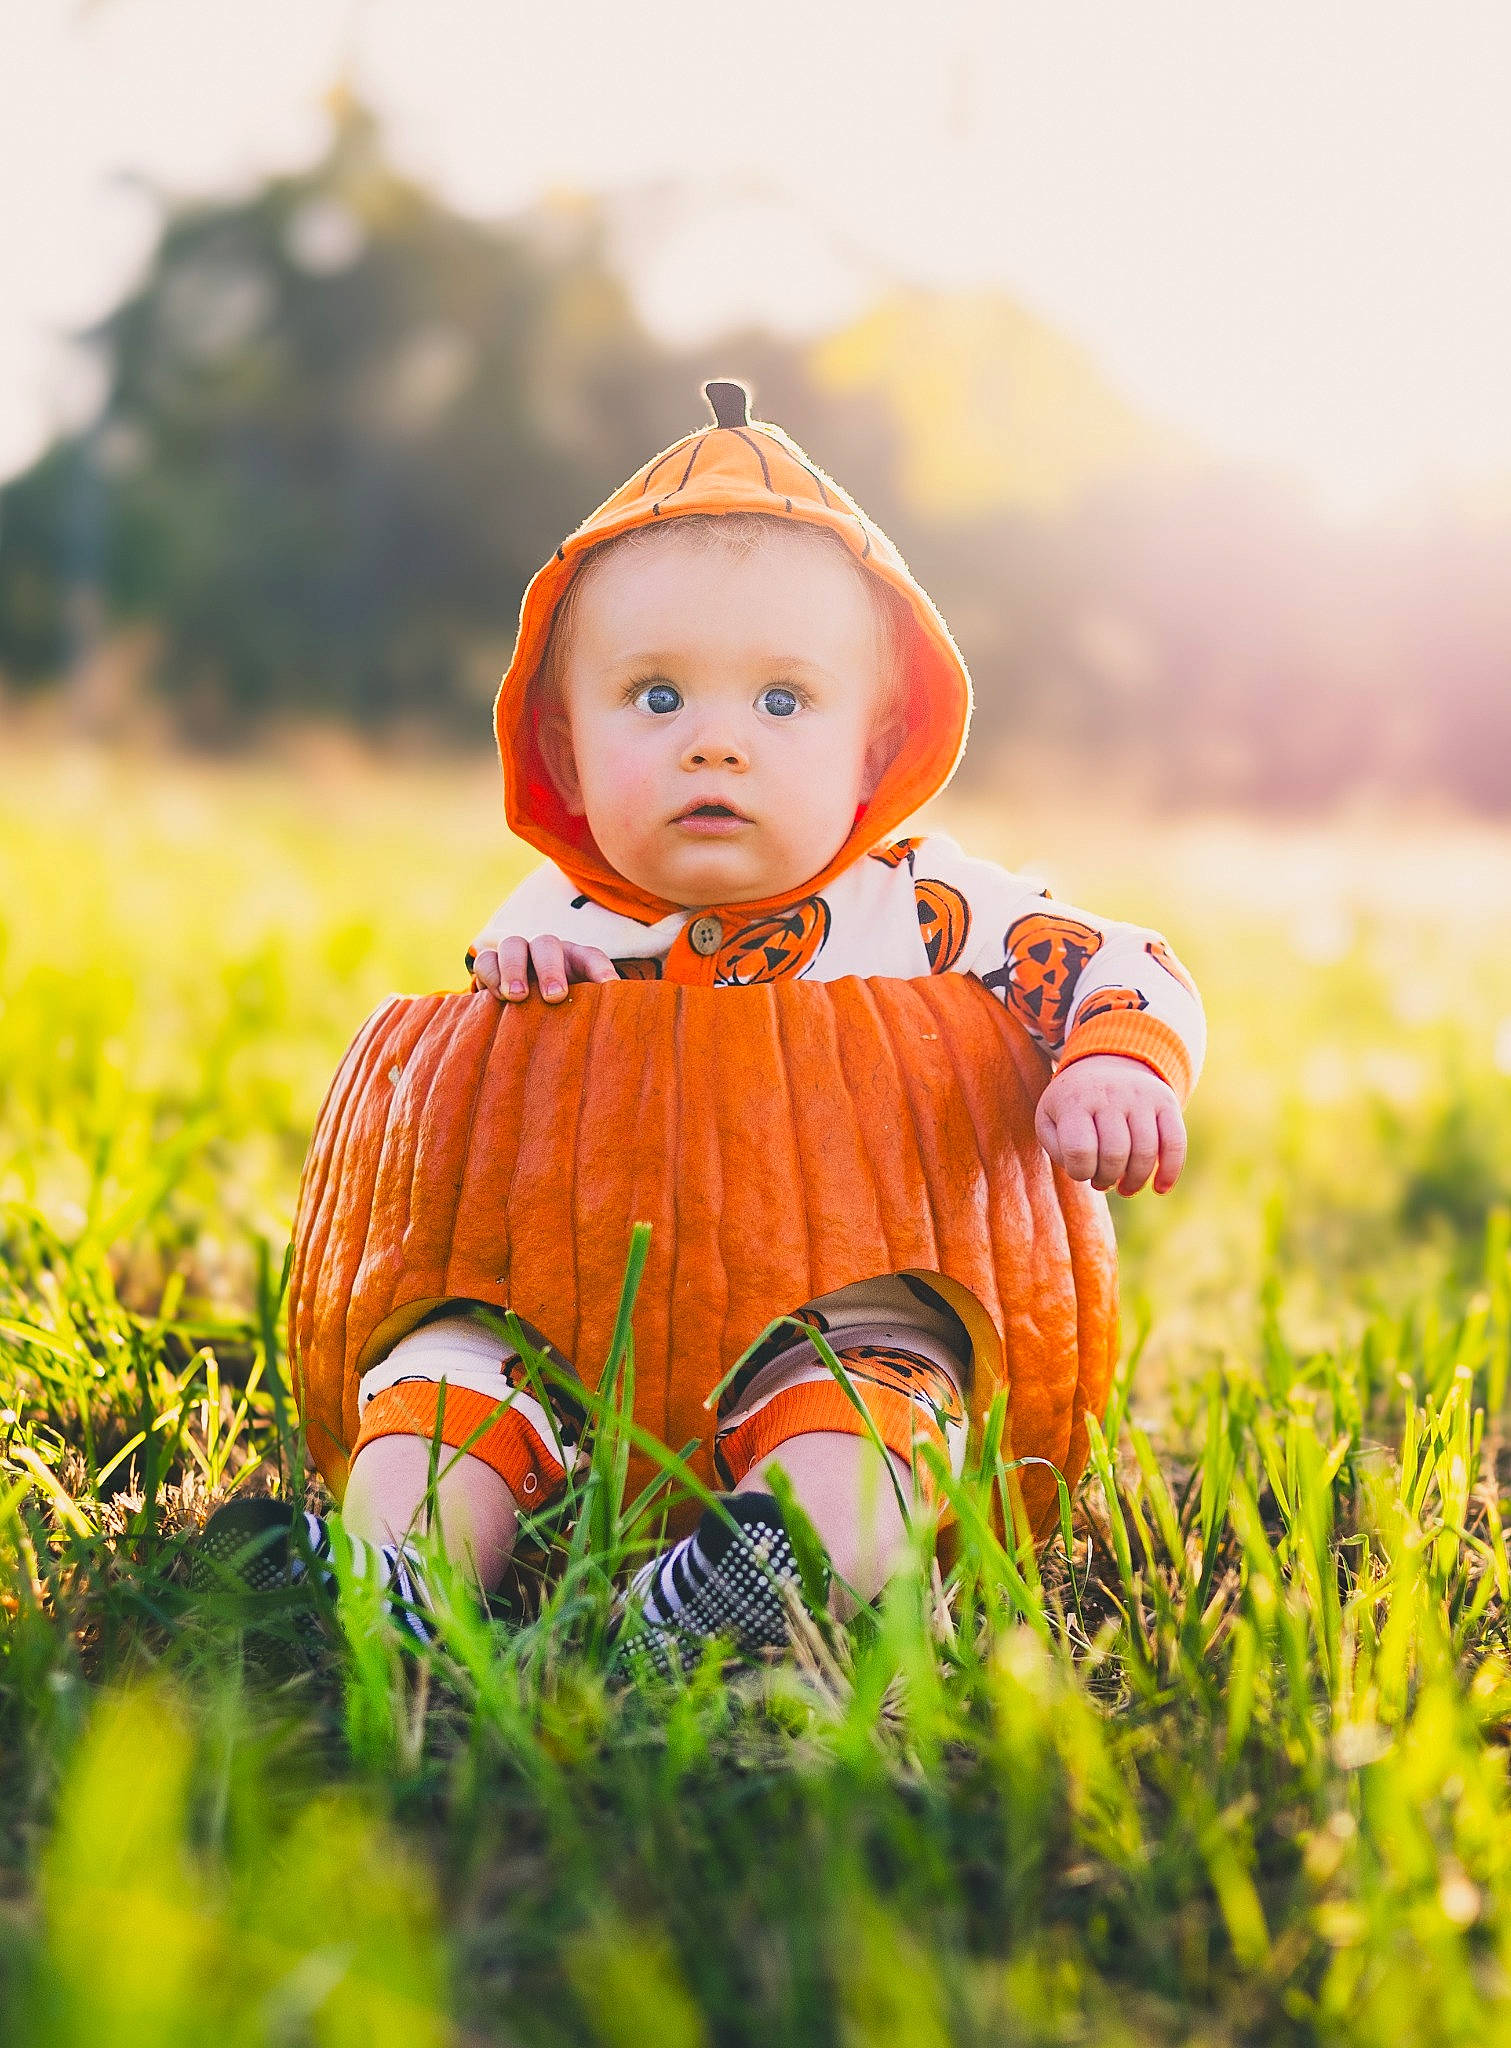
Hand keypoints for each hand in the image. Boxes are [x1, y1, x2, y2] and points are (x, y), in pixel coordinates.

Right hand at [470, 934, 618, 1003]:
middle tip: (554, 997)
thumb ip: (593, 1012)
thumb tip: (616, 1028)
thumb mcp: (577, 1009)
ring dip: (514, 969)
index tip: (608, 985)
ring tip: (518, 997)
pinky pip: (485, 960)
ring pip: (512, 945)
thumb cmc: (558, 1009)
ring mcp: (515, 954)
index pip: (590, 956)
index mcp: (573, 959)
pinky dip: (490, 975)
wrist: (517, 1005)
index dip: (600, 968)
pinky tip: (498, 997)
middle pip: (546, 944)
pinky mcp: (490, 964)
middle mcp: (543, 952)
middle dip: (550, 969)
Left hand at [1035, 1054, 1186, 1194]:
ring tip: (1125, 1188)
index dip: (1080, 1172)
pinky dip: (1171, 1171)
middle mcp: (1109, 1094)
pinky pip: (1175, 1142)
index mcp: (1074, 1101)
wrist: (1104, 1064)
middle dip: (1108, 1179)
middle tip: (1102, 1183)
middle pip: (1114, 1154)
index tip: (1080, 1172)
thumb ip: (1058, 1150)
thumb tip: (1085, 1171)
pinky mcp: (1165, 1101)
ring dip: (1135, 1181)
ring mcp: (1140, 1096)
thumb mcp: (1049, 1121)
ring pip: (1145, 1152)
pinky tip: (1160, 1188)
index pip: (1079, 1150)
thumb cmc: (1072, 1105)